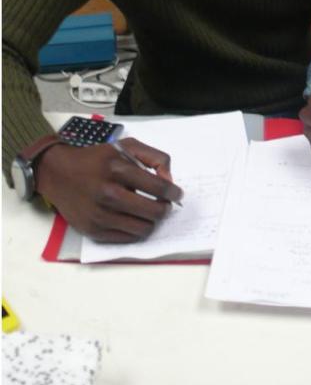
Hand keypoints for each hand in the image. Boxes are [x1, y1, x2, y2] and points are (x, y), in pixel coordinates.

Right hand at [35, 137, 183, 242]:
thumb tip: (169, 180)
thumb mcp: (126, 146)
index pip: (157, 187)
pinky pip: (127, 238)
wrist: (60, 174)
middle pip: (154, 212)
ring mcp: (100, 215)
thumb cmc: (97, 160)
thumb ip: (153, 157)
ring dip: (152, 221)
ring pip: (143, 229)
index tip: (177, 195)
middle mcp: (108, 193)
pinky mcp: (94, 231)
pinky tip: (133, 219)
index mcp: (117, 169)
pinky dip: (135, 229)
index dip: (173, 193)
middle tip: (164, 205)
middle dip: (165, 209)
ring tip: (149, 212)